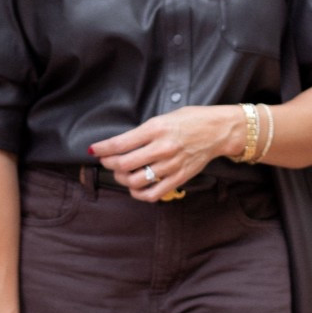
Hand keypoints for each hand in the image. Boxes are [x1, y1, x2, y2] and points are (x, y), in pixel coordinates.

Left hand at [91, 105, 242, 201]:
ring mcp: (171, 165)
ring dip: (122, 179)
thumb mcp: (162, 118)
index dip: (102, 149)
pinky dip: (139, 194)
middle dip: (109, 164)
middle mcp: (162, 148)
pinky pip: (153, 193)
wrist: (217, 130)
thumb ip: (142, 132)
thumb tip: (119, 145)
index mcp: (156, 128)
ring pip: (135, 181)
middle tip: (106, 161)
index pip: (120, 143)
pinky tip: (135, 188)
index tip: (94, 150)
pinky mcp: (179, 178)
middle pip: (124, 164)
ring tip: (120, 173)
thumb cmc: (190, 120)